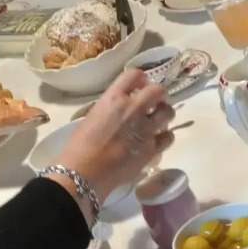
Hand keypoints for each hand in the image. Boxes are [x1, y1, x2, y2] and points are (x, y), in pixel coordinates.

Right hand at [51, 69, 175, 201]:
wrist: (84, 173)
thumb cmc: (78, 146)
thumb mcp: (92, 117)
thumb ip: (110, 109)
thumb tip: (121, 110)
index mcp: (114, 99)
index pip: (135, 74)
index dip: (140, 78)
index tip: (140, 85)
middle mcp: (133, 109)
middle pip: (158, 91)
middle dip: (158, 95)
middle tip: (154, 102)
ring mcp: (145, 129)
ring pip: (168, 112)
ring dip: (164, 114)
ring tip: (157, 120)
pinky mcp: (152, 149)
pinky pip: (168, 137)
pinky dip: (164, 137)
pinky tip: (157, 140)